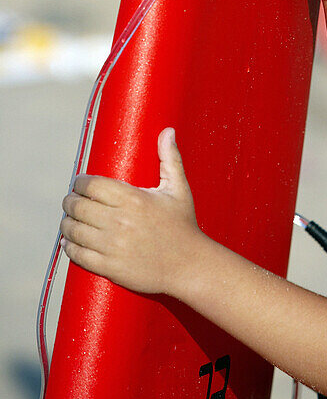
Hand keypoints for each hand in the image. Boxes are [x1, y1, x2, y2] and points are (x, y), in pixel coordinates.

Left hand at [60, 128, 202, 295]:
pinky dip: (69, 247)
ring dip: (67, 223)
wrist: (189, 265)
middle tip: (72, 200)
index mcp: (133, 199)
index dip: (80, 182)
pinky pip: (77, 254)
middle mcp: (119, 221)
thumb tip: (168, 131)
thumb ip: (170, 158)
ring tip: (70, 220)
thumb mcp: (178, 189)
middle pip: (77, 206)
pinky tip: (70, 241)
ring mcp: (112, 246)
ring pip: (73, 230)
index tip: (80, 184)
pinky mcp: (109, 267)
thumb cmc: (183, 225)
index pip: (91, 185)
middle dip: (70, 201)